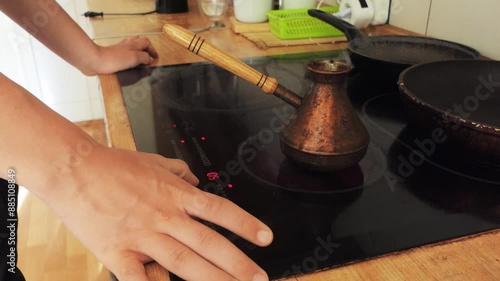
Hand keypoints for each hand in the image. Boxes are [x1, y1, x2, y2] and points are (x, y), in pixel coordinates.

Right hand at [43, 146, 272, 280]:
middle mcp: (165, 216)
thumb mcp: (153, 161)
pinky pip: (138, 277)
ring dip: (212, 278)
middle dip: (237, 263)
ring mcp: (142, 235)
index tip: (266, 238)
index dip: (245, 225)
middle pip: (209, 242)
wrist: (73, 169)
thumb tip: (196, 178)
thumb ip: (179, 171)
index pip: (219, 211)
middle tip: (260, 278)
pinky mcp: (117, 252)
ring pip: (183, 261)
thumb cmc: (113, 165)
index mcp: (175, 195)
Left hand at [85, 36, 157, 74]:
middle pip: (138, 41)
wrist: (96, 61)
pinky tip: (128, 63)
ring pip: (130, 46)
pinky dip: (128, 57)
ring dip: (137, 51)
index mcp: (133, 45)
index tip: (155, 57)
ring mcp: (119, 50)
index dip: (152, 50)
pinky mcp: (112, 56)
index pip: (146, 42)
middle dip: (145, 47)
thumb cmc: (113, 59)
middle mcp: (126, 46)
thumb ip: (144, 58)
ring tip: (140, 58)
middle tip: (149, 55)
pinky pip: (123, 54)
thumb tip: (150, 59)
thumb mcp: (135, 58)